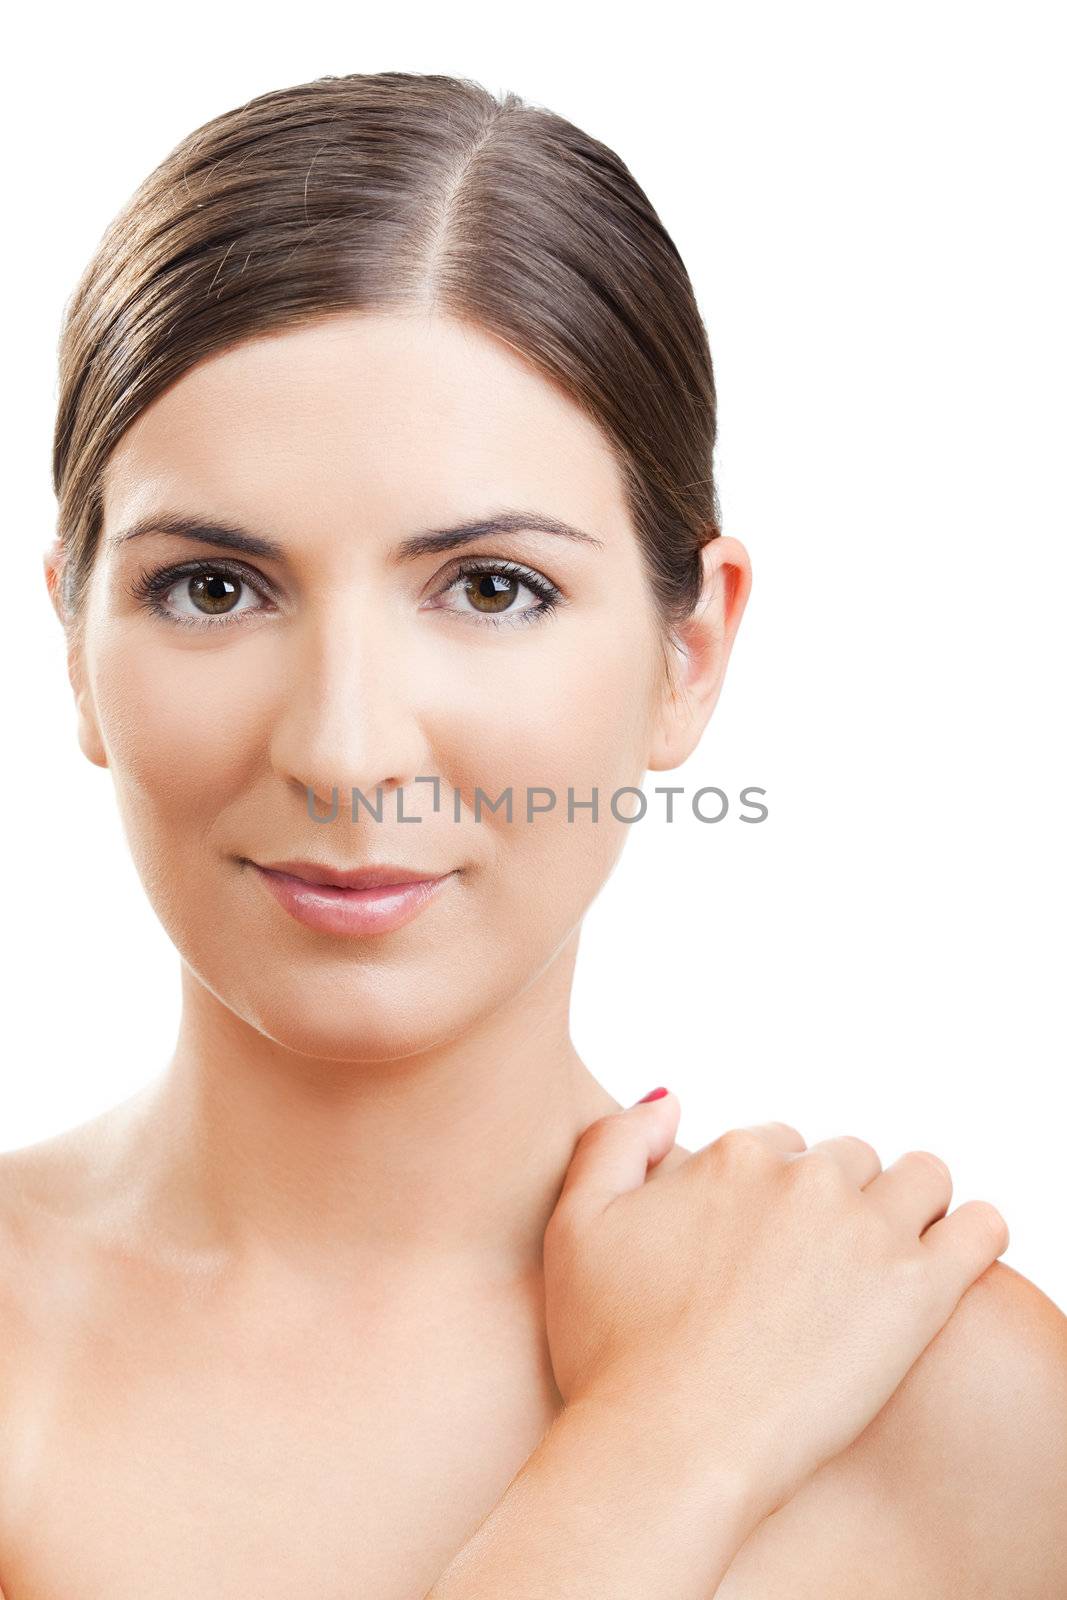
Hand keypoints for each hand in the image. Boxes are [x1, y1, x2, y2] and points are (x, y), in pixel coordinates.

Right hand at [543, 1095, 1007, 1519]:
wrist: (667, 1446)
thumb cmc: (612, 1353)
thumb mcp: (574, 1226)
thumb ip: (614, 1142)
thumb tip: (670, 1098)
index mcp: (733, 1158)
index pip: (778, 1146)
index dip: (770, 1193)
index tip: (765, 1248)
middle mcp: (804, 1178)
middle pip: (850, 1159)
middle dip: (841, 1198)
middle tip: (823, 1266)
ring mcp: (865, 1230)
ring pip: (920, 1178)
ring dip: (912, 1205)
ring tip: (891, 1260)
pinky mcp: (918, 1290)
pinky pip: (979, 1226)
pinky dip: (974, 1230)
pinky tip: (955, 1256)